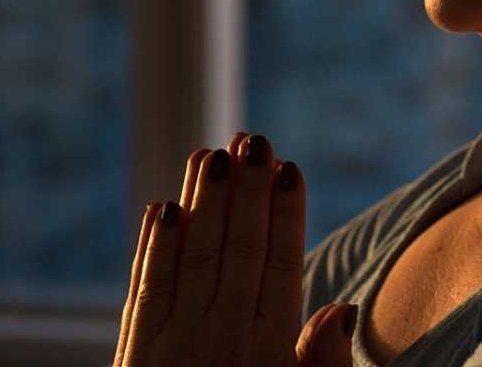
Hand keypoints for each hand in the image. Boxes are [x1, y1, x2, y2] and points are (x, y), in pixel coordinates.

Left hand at [111, 132, 355, 366]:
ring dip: (202, 203)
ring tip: (211, 152)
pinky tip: (162, 209)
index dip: (285, 215)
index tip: (289, 167)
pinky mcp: (137, 357)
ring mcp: (175, 345)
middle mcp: (221, 339)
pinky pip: (146, 292)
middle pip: (236, 250)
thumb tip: (344, 309)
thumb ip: (321, 364)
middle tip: (253, 137)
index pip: (280, 267)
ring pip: (191, 258)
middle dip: (245, 191)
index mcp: (268, 350)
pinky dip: (153, 248)